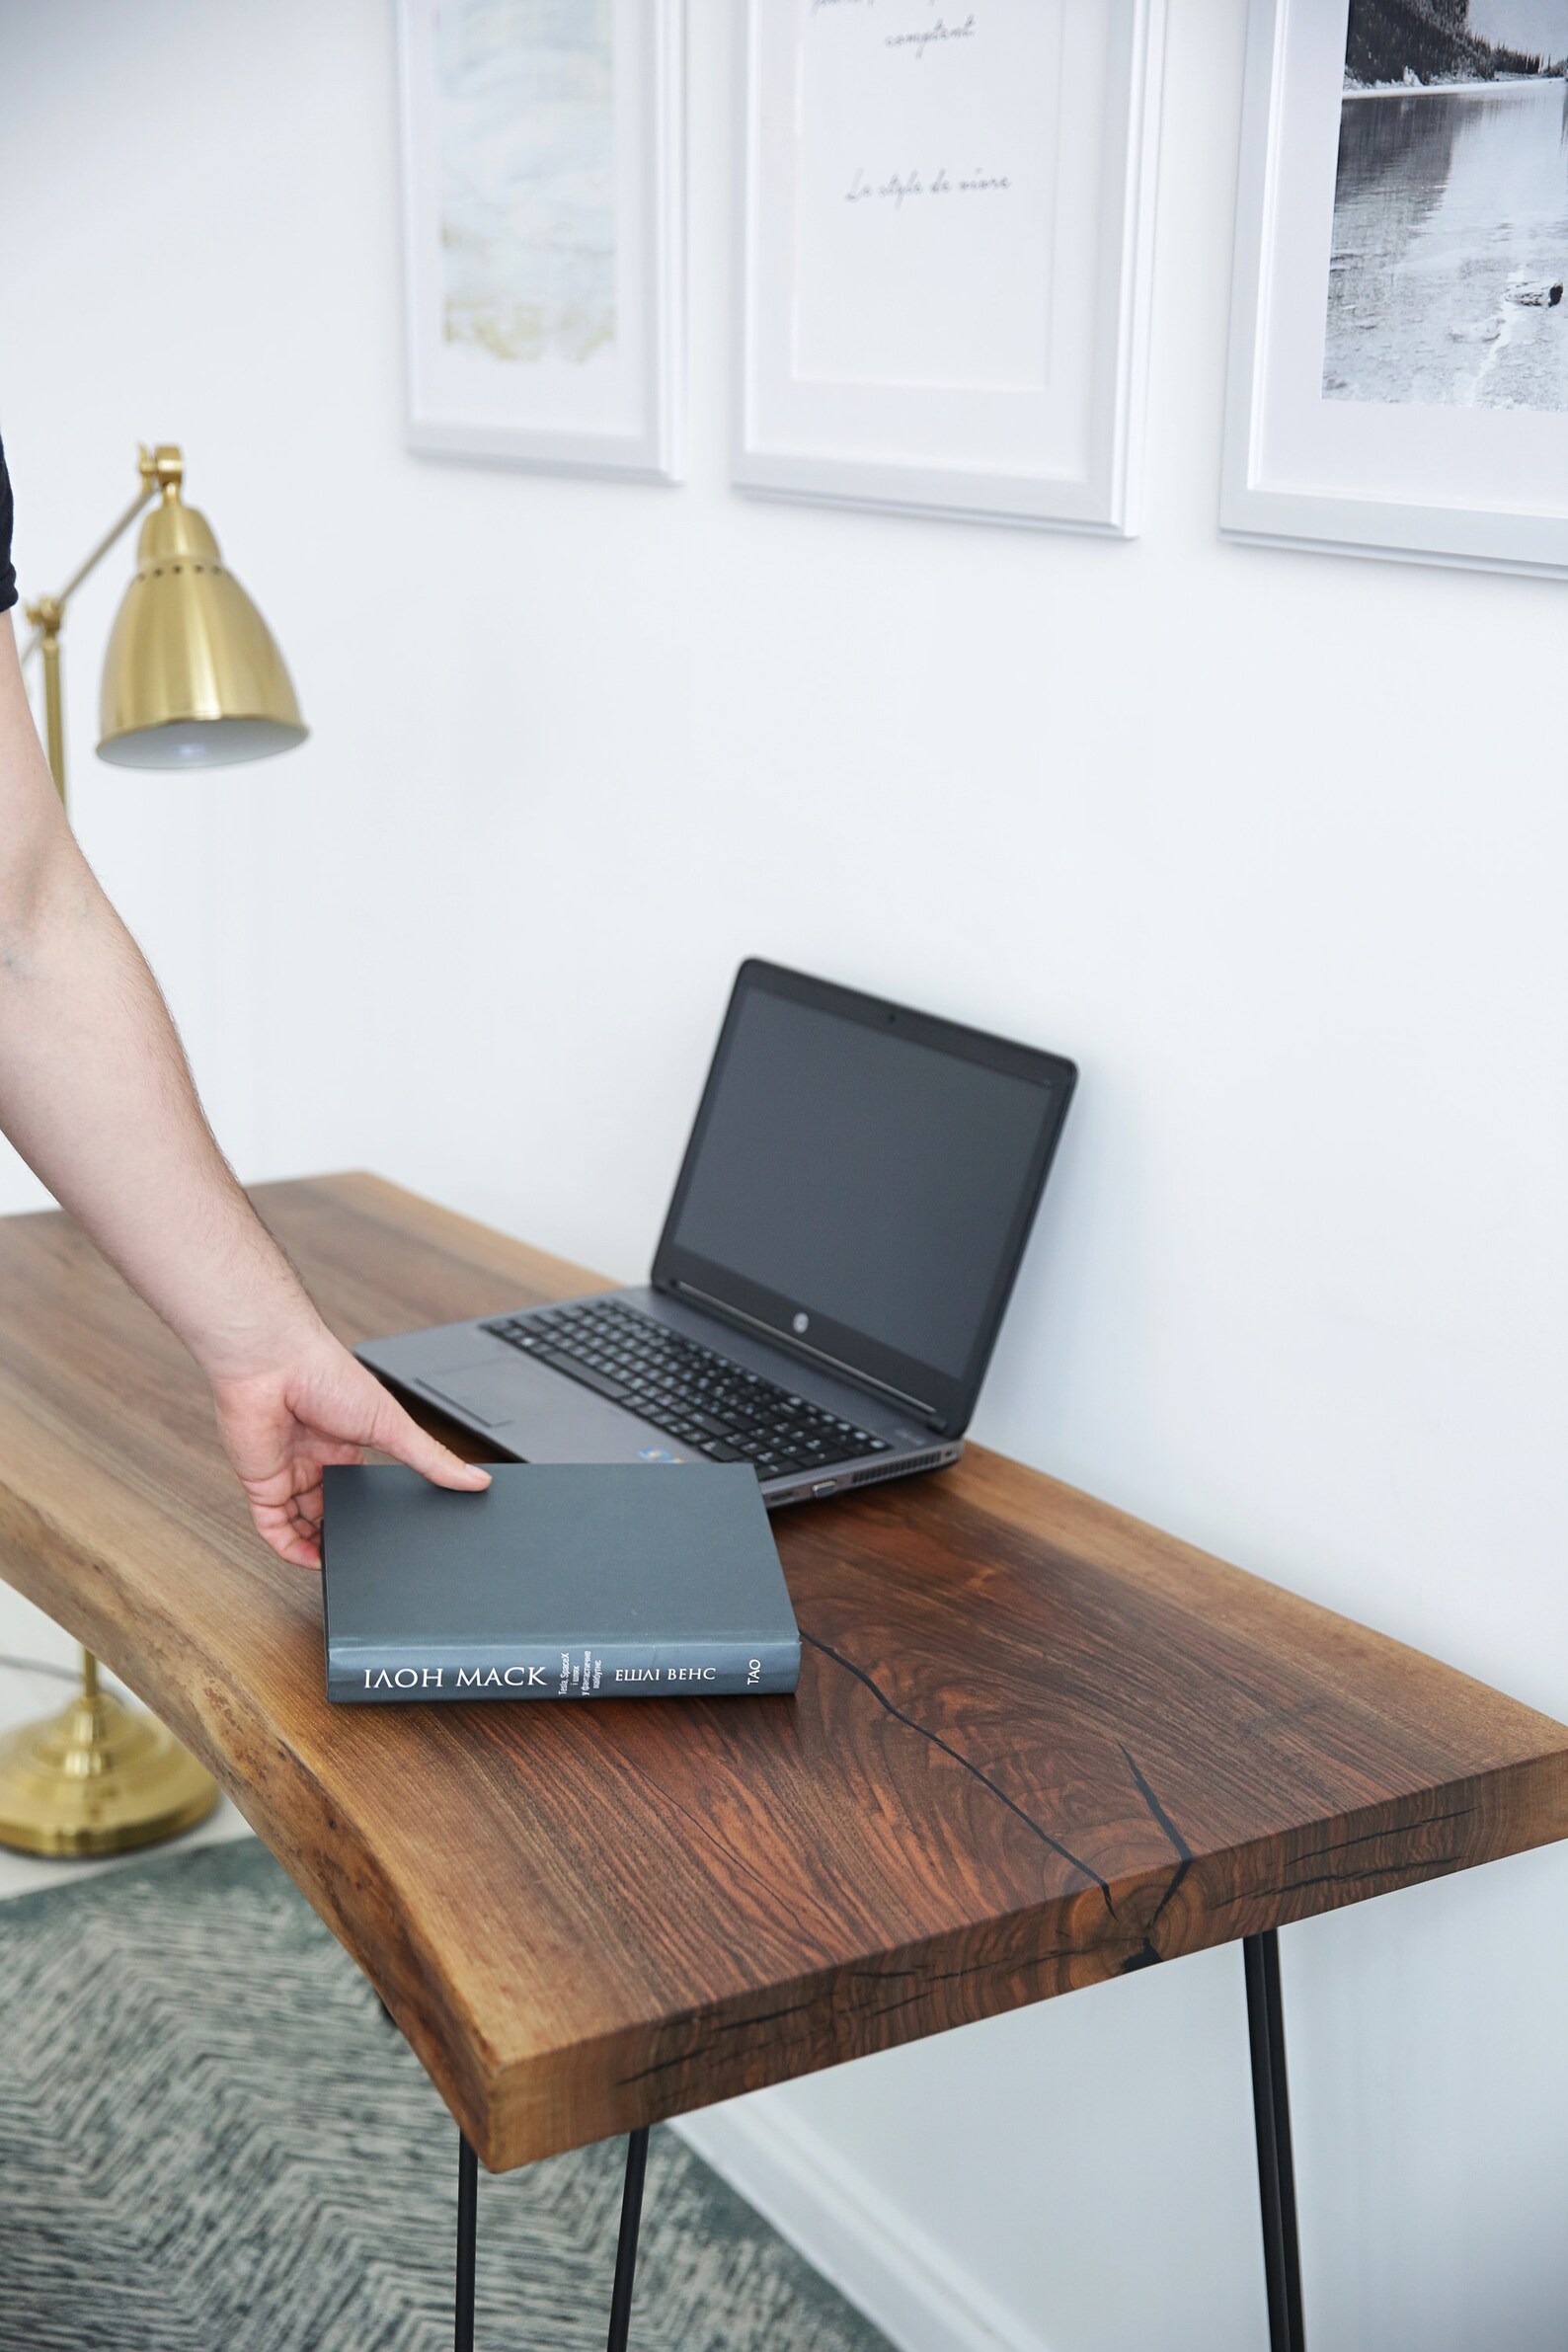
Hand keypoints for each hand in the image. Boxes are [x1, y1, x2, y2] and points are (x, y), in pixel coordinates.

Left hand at [209, 1321, 489, 1567]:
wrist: (276, 1366)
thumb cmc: (328, 1376)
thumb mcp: (394, 1425)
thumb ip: (431, 1459)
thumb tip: (475, 1478)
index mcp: (347, 1443)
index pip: (357, 1486)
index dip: (367, 1511)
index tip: (384, 1536)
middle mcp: (315, 1458)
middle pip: (327, 1508)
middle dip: (340, 1531)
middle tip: (358, 1554)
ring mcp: (287, 1472)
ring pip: (298, 1522)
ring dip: (314, 1544)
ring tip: (337, 1562)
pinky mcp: (261, 1483)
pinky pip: (271, 1525)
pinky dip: (288, 1547)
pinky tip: (310, 1558)